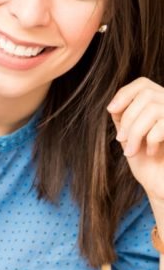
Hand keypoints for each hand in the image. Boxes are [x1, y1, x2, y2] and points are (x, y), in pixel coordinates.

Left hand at [108, 79, 163, 204]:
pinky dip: (151, 139)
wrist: (160, 185)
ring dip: (135, 131)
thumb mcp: (129, 135)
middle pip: (146, 94)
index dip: (125, 93)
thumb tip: (114, 104)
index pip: (143, 84)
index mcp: (160, 104)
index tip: (111, 110)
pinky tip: (150, 152)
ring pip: (153, 108)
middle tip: (121, 139)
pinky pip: (163, 124)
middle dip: (128, 117)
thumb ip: (124, 116)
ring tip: (130, 150)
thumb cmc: (146, 163)